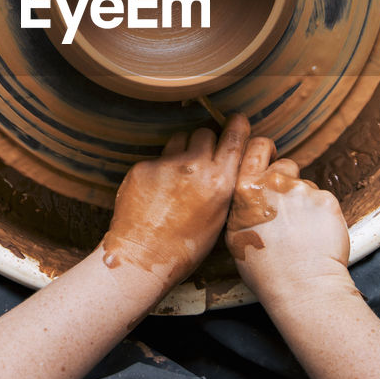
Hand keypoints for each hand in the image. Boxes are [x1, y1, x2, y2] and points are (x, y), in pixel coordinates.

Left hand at [103, 113, 249, 292]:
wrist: (142, 258)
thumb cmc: (185, 248)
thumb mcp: (219, 218)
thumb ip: (224, 186)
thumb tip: (227, 164)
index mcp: (220, 182)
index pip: (235, 137)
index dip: (237, 125)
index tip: (237, 120)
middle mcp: (195, 167)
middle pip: (205, 132)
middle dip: (205, 142)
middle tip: (200, 160)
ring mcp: (167, 165)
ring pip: (180, 139)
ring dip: (181, 150)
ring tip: (177, 176)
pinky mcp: (143, 167)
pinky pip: (157, 157)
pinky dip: (159, 168)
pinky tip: (156, 191)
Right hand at [225, 136, 350, 306]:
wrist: (302, 287)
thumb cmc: (265, 270)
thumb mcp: (235, 235)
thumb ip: (242, 205)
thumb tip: (249, 194)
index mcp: (246, 190)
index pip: (254, 148)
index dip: (263, 150)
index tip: (268, 155)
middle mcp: (273, 184)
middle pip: (284, 165)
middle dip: (286, 179)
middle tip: (287, 206)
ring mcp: (302, 190)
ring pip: (305, 185)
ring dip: (304, 201)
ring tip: (302, 230)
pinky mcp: (327, 200)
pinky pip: (323, 200)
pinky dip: (321, 214)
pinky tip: (316, 234)